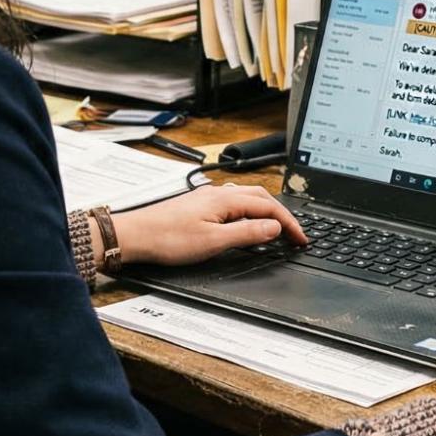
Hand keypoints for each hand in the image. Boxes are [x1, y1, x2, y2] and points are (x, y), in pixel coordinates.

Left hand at [110, 184, 305, 267]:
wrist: (134, 236)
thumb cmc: (167, 239)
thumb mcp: (213, 241)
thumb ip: (247, 233)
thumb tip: (274, 227)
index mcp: (226, 200)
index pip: (269, 207)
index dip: (289, 223)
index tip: (301, 238)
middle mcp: (218, 194)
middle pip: (260, 198)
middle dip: (281, 214)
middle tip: (294, 234)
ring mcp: (207, 198)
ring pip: (246, 199)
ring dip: (265, 212)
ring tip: (276, 229)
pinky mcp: (198, 206)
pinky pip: (233, 203)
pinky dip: (249, 212)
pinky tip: (245, 224)